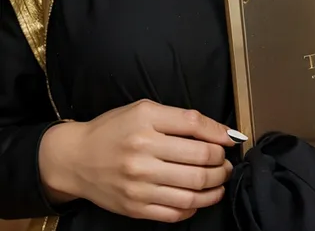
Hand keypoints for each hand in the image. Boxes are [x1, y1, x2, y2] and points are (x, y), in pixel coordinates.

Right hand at [39, 100, 237, 221]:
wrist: (76, 158)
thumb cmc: (113, 129)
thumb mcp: (143, 110)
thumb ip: (180, 119)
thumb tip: (219, 132)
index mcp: (146, 121)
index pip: (194, 124)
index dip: (219, 132)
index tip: (231, 139)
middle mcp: (142, 152)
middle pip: (199, 159)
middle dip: (221, 162)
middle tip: (225, 162)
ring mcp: (139, 183)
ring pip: (192, 190)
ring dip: (215, 187)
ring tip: (220, 180)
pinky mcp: (135, 207)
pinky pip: (175, 212)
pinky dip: (195, 207)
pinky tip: (201, 198)